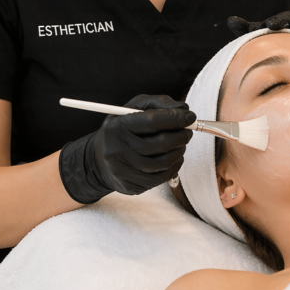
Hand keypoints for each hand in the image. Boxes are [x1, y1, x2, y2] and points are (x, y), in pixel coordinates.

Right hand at [59, 94, 195, 202]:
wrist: (99, 161)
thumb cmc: (122, 130)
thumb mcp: (134, 108)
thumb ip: (159, 103)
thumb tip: (184, 109)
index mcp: (117, 126)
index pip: (152, 121)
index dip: (175, 118)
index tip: (190, 116)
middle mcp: (118, 149)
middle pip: (161, 143)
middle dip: (182, 135)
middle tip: (188, 130)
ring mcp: (124, 170)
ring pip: (164, 162)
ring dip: (180, 150)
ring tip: (181, 143)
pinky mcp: (131, 186)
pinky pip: (162, 177)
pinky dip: (175, 165)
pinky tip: (175, 157)